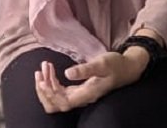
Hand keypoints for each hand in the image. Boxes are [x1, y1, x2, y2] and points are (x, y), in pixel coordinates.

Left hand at [33, 49, 148, 112]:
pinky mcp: (80, 89)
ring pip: (57, 98)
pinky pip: (62, 91)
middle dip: (45, 90)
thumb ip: (85, 69)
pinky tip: (50, 70)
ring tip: (42, 68)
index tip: (43, 79)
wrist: (126, 68)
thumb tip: (67, 73)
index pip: (63, 102)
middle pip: (57, 104)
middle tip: (39, 71)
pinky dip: (53, 82)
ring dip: (47, 86)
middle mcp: (82, 98)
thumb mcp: (101, 63)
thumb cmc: (115, 64)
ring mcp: (80, 94)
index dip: (50, 93)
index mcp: (87, 94)